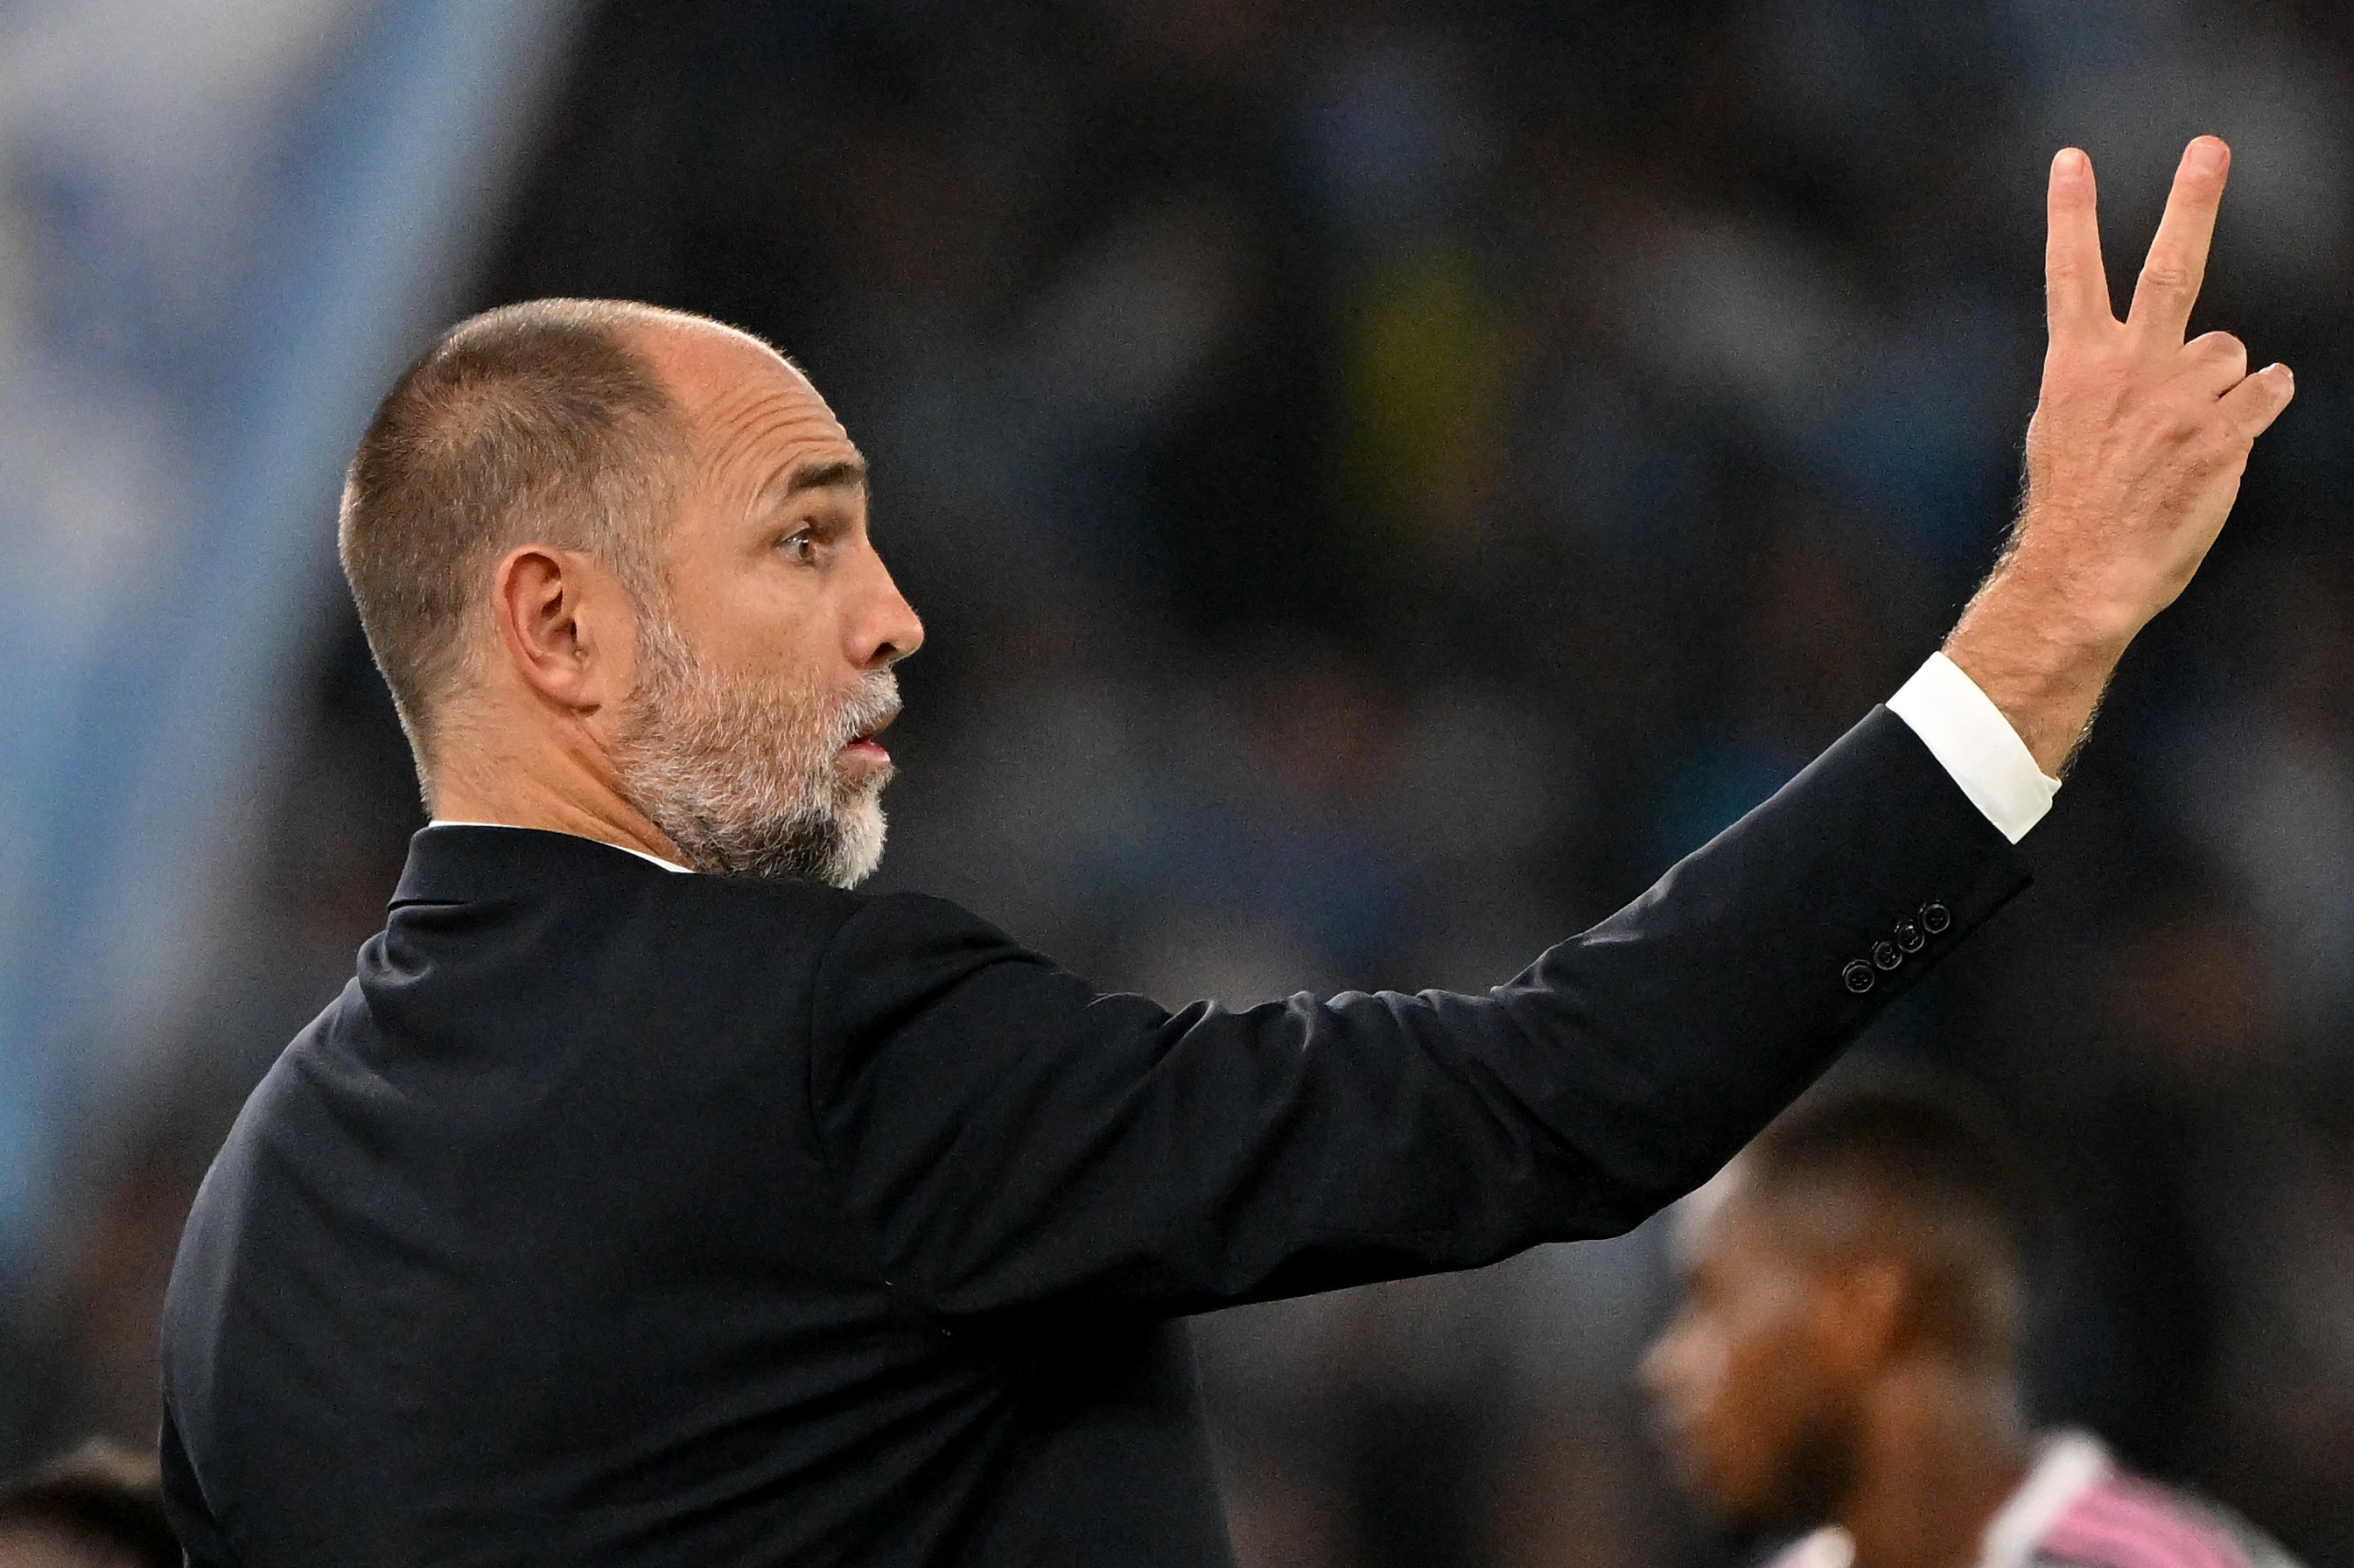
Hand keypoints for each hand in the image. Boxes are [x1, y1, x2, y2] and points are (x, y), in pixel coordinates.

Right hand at [1944, 136, 2294, 774]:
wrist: (2085, 573)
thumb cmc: (2073, 508)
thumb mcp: (2064, 429)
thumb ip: (2111, 376)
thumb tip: (2188, 354)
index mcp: (2075, 364)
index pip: (2070, 273)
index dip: (2070, 213)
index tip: (2070, 159)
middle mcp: (2128, 368)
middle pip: (2170, 267)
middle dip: (2191, 200)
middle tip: (2208, 148)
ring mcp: (2178, 397)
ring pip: (2230, 352)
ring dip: (2220, 385)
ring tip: (2184, 436)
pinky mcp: (2222, 434)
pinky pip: (2266, 392)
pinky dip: (2253, 412)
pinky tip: (2221, 447)